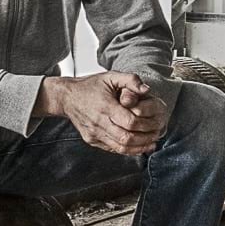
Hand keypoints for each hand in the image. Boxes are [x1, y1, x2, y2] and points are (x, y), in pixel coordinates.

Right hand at [39, 72, 170, 155]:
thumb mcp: (110, 76)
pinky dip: (127, 149)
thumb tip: (147, 89)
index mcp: (105, 106)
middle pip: (126, 138)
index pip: (130, 122)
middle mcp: (98, 122)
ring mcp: (94, 133)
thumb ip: (130, 80)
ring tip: (151, 144)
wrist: (67, 97)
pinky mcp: (91, 140)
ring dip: (138, 147)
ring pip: (120, 147)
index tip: (156, 123)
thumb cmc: (90, 86)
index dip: (145, 125)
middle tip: (157, 135)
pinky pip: (112, 149)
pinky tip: (138, 146)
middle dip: (145, 139)